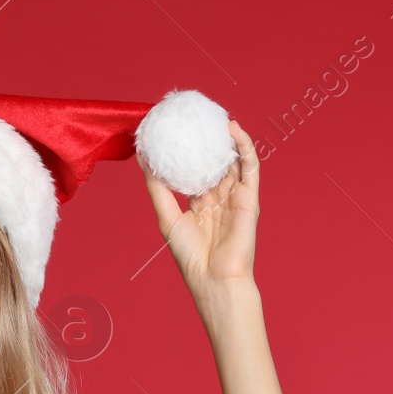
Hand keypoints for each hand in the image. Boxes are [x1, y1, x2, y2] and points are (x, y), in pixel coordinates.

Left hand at [140, 119, 258, 294]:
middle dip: (206, 139)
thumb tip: (143, 158)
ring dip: (226, 137)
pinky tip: (231, 128)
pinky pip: (250, 165)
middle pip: (215, 161)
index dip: (187, 151)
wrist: (215, 278)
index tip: (173, 131)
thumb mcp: (167, 217)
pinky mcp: (250, 197)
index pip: (194, 171)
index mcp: (200, 204)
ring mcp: (236, 196)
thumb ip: (157, 187)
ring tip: (214, 115)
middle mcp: (219, 198)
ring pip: (233, 159)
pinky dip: (243, 145)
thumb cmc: (191, 255)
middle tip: (194, 116)